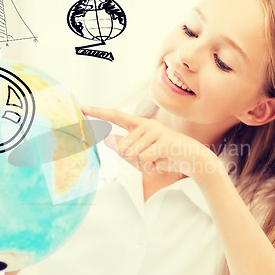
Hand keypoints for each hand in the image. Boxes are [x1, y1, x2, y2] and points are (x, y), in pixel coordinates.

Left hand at [82, 106, 219, 179]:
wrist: (191, 160)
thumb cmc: (163, 157)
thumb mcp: (141, 157)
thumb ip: (124, 150)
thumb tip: (107, 139)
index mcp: (138, 126)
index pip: (116, 117)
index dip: (99, 113)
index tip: (83, 109)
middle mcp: (145, 124)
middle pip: (122, 147)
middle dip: (133, 161)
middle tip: (150, 159)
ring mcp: (155, 130)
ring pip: (132, 154)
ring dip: (143, 164)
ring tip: (157, 159)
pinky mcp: (163, 140)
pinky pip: (144, 158)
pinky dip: (151, 165)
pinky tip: (162, 161)